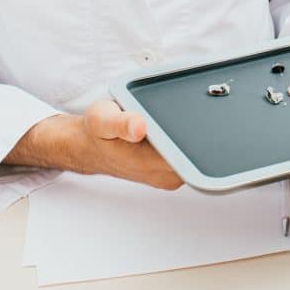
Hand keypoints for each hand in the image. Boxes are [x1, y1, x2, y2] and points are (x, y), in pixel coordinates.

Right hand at [6, 100, 182, 189]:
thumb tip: (138, 127)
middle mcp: (163, 174)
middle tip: (182, 113)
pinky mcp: (170, 172)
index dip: (198, 134)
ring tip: (171, 120)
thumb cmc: (96, 132)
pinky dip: (185, 141)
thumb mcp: (102, 119)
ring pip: (196, 156)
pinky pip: (189, 156)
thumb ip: (120, 123)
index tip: (195, 118)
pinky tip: (172, 129)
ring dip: (191, 136)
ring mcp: (169, 176)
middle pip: (199, 154)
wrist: (90, 146)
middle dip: (196, 131)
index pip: (190, 154)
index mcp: (149, 163)